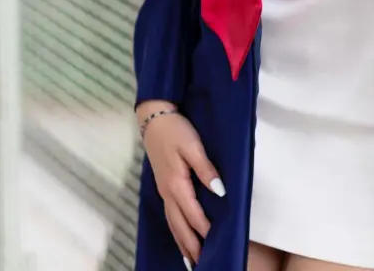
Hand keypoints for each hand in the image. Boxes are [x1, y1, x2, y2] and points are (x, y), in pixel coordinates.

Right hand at [137, 102, 224, 267]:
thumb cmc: (176, 130)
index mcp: (177, 185)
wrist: (154, 118)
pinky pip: (169, 215)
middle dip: (191, 245)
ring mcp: (163, 190)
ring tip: (190, 259)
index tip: (218, 243)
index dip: (205, 229)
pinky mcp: (163, 185)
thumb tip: (219, 191)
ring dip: (182, 241)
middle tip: (202, 263)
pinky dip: (175, 229)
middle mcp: (168, 192)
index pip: (194, 213)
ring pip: (173, 222)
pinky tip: (180, 234)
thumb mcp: (193, 146)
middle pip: (180, 225)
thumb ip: (205, 169)